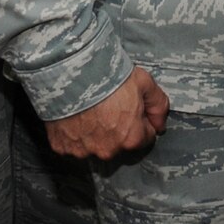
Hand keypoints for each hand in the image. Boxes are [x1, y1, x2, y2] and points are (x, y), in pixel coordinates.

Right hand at [45, 67, 169, 159]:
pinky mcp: (62, 147)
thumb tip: (161, 125)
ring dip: (95, 133)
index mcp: (131, 138)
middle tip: (109, 105)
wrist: (72, 72)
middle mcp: (108, 150)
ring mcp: (83, 151)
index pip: (145, 137)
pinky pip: (73, 143)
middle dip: (118, 128)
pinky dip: (74, 133)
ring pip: (95, 145)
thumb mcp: (145, 83)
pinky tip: (75, 115)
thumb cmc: (109, 77)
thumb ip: (159, 106)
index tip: (131, 107)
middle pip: (120, 143)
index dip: (141, 120)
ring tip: (90, 109)